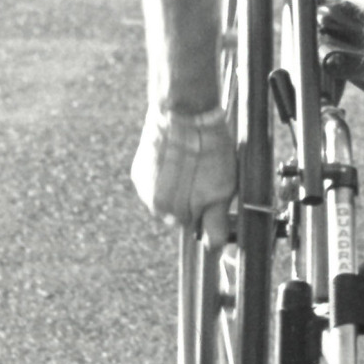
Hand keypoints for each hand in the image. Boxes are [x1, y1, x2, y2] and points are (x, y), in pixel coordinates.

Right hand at [130, 103, 235, 227]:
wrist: (184, 116)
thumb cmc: (210, 150)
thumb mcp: (225, 188)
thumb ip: (216, 222)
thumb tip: (213, 247)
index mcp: (182, 215)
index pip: (198, 231)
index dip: (209, 216)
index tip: (214, 202)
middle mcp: (160, 210)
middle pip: (180, 218)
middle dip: (192, 204)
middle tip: (203, 179)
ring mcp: (146, 193)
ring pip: (165, 203)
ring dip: (176, 192)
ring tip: (189, 167)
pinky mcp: (138, 176)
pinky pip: (152, 187)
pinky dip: (162, 179)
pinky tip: (174, 162)